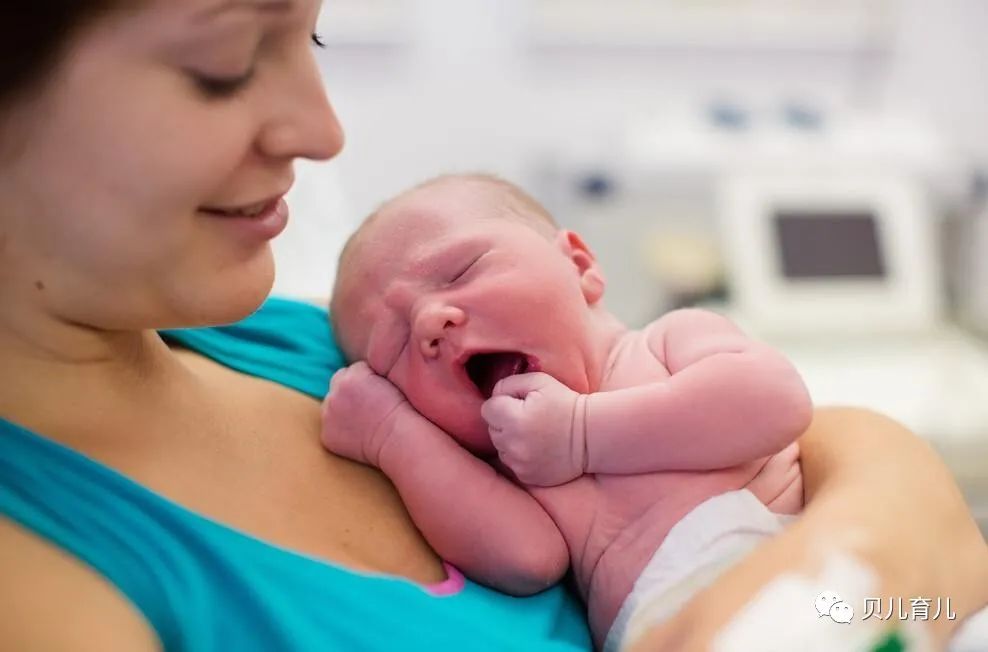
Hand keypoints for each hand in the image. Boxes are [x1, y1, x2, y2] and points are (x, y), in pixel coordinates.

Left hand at [320, 361, 412, 467]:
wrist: (398, 438)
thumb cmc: (400, 409)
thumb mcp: (388, 379)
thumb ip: (369, 373)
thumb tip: (360, 374)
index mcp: (350, 376)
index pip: (354, 370)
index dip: (368, 379)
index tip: (378, 391)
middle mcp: (334, 394)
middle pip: (339, 384)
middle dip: (350, 390)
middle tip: (368, 404)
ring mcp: (328, 415)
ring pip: (332, 404)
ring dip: (343, 408)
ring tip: (365, 418)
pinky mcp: (327, 435)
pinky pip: (332, 426)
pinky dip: (341, 428)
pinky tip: (359, 432)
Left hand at [480, 372, 586, 486]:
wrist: (590, 436)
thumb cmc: (565, 404)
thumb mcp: (539, 381)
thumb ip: (509, 383)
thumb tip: (493, 395)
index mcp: (514, 419)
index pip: (487, 409)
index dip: (502, 404)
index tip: (519, 405)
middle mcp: (513, 444)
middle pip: (492, 429)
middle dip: (505, 422)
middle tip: (529, 419)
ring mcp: (519, 463)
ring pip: (500, 448)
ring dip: (511, 440)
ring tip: (534, 434)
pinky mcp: (526, 476)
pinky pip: (512, 463)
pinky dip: (520, 456)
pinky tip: (538, 449)